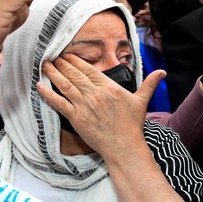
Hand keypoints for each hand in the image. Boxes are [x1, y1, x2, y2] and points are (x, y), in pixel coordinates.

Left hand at [37, 54, 165, 160]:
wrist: (124, 146)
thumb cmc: (132, 125)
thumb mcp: (141, 101)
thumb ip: (149, 84)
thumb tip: (162, 72)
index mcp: (109, 88)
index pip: (89, 70)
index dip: (76, 61)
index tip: (67, 54)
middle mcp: (95, 94)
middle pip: (75, 74)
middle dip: (62, 64)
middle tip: (52, 56)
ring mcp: (85, 106)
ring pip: (65, 85)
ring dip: (53, 73)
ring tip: (45, 65)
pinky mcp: (76, 118)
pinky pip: (59, 103)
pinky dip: (48, 94)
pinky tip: (40, 86)